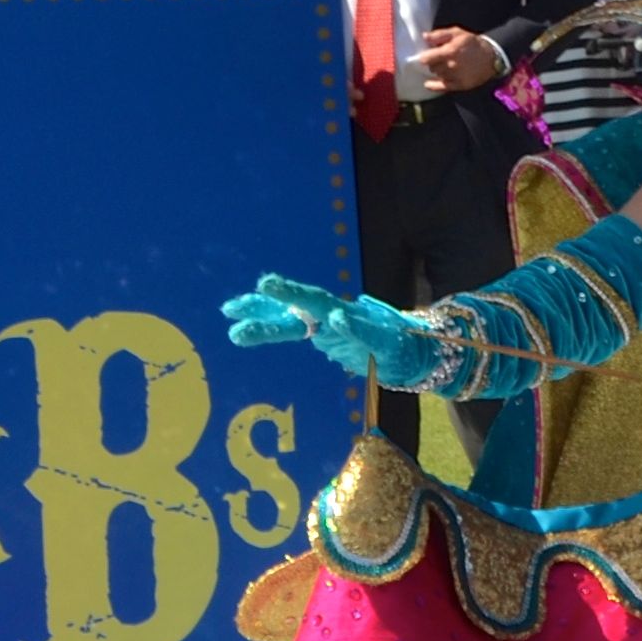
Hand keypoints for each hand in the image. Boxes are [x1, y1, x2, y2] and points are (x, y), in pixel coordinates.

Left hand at [222, 275, 447, 388]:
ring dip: (298, 296)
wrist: (413, 355)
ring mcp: (356, 326)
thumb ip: (295, 328)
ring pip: (324, 310)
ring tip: (271, 286)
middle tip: (249, 290)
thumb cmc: (364, 344)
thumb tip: (250, 329)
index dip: (258, 309)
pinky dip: (350, 326)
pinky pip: (364, 333)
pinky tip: (337, 321)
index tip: (228, 310)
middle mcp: (334, 318)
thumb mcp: (325, 340)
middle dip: (275, 298)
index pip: (285, 314)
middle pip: (301, 306)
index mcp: (319, 322)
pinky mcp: (379, 339)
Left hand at [418, 24, 501, 93]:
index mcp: (450, 51)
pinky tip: (428, 83)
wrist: (490, 57)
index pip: (426, 58)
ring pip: (437, 75)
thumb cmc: (472, 43)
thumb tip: (424, 36)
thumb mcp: (457, 33)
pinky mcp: (460, 85)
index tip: (427, 54)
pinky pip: (442, 87)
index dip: (425, 56)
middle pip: (431, 67)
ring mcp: (456, 77)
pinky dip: (433, 86)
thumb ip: (439, 35)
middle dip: (433, 62)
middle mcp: (452, 66)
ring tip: (445, 65)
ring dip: (438, 70)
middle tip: (439, 58)